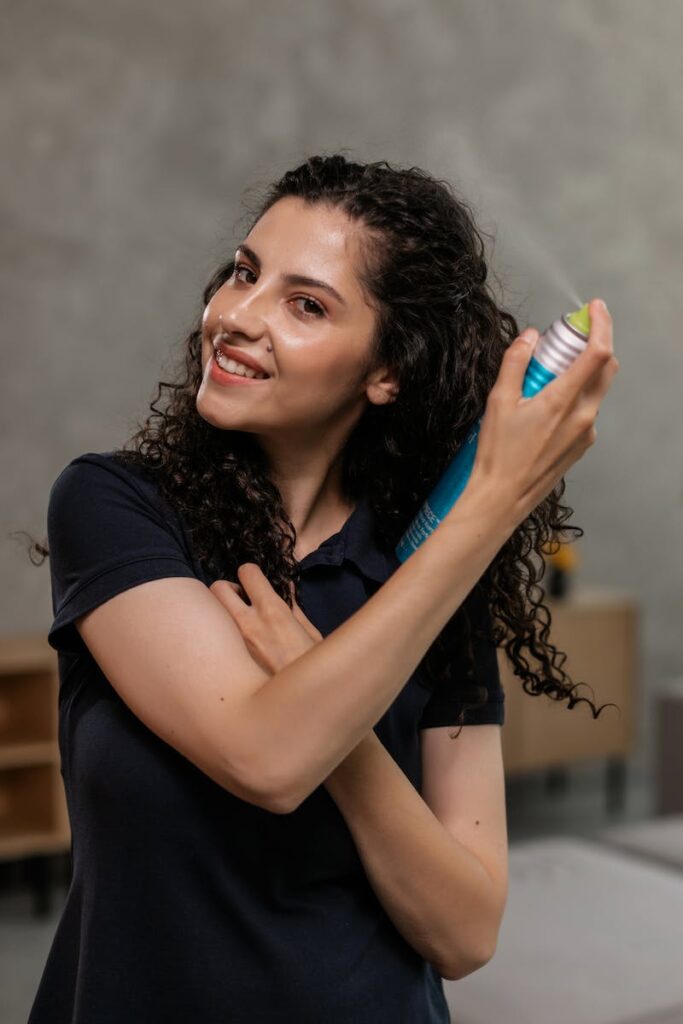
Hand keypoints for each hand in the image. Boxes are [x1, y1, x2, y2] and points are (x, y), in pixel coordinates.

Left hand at [209, 564, 322, 676]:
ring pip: (211, 613)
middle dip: (228, 589)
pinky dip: (219, 638)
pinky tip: (233, 648)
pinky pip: (214, 641)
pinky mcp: (223, 664)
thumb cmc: (310, 670)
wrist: (297, 710)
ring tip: (236, 623)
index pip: (247, 572)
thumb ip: (295, 609)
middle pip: (218, 588)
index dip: (251, 574)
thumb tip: (287, 589)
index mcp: (272, 611)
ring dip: (221, 613)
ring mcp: (232, 644)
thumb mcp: (311, 634)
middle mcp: (247, 624)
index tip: (255, 583)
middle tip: (240, 599)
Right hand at [469, 297, 618, 527]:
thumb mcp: (499, 401)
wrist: (502, 497)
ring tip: (550, 371)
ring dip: (583, 370)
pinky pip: (587, 409)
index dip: (601, 324)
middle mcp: (583, 415)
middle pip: (606, 367)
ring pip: (597, 389)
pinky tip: (548, 400)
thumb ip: (516, 363)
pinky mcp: (582, 444)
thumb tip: (528, 338)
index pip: (597, 352)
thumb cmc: (498, 455)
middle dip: (595, 343)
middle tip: (572, 335)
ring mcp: (586, 432)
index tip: (593, 309)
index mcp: (563, 401)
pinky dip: (576, 394)